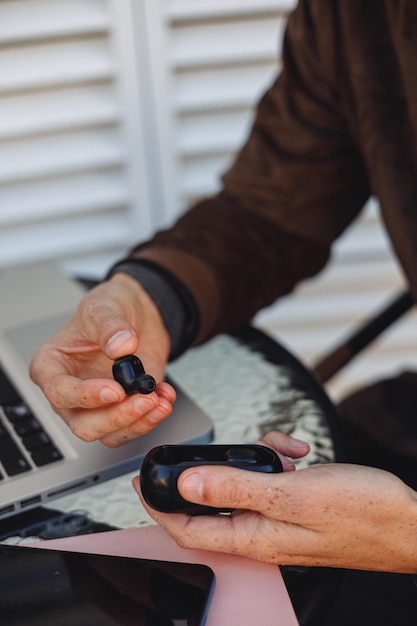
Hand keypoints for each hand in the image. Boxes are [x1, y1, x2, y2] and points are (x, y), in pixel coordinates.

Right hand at [30, 273, 175, 446]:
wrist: (140, 314)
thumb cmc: (110, 307)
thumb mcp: (105, 305)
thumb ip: (110, 326)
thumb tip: (122, 347)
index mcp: (51, 366)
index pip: (59, 393)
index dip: (86, 396)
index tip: (115, 390)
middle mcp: (71, 391)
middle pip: (84, 425)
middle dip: (117, 417)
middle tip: (144, 400)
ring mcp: (96, 405)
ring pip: (109, 434)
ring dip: (138, 422)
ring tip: (159, 400)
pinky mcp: (121, 409)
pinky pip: (133, 427)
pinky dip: (151, 418)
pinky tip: (164, 397)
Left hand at [135, 432, 416, 572]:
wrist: (409, 521)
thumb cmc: (361, 514)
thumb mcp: (292, 494)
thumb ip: (235, 488)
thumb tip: (186, 483)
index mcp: (253, 536)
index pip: (186, 528)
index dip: (158, 506)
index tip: (142, 480)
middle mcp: (262, 530)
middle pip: (214, 499)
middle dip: (217, 468)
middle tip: (229, 449)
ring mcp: (281, 517)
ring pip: (246, 482)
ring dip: (257, 458)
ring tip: (283, 449)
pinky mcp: (297, 504)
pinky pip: (273, 478)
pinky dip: (279, 459)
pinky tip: (298, 452)